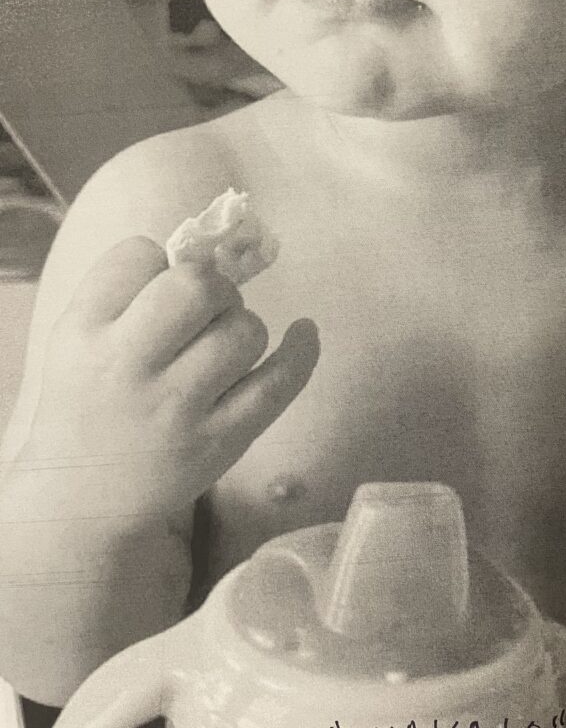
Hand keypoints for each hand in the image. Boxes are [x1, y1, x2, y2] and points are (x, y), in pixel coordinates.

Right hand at [24, 237, 318, 517]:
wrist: (81, 501)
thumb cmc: (87, 401)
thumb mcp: (76, 338)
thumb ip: (125, 289)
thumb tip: (207, 249)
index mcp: (83, 331)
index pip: (138, 254)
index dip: (159, 261)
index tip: (158, 287)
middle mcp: (127, 367)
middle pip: (196, 285)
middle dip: (212, 286)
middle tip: (203, 312)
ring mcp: (177, 408)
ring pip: (243, 331)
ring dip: (242, 326)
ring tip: (220, 348)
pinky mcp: (219, 441)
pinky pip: (278, 384)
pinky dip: (301, 352)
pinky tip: (304, 331)